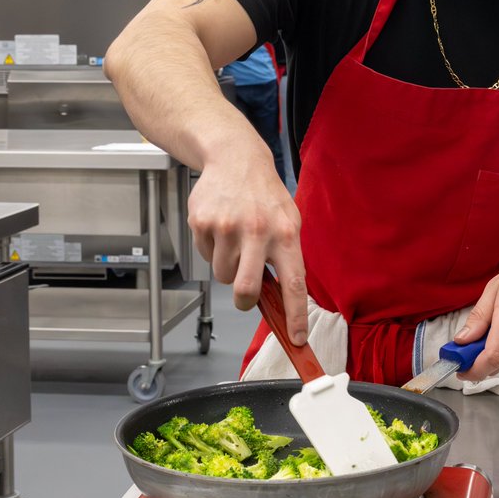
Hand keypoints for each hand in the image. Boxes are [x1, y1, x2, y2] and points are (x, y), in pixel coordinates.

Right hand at [188, 142, 307, 344]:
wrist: (235, 158)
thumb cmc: (265, 195)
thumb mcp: (288, 220)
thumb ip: (286, 256)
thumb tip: (283, 299)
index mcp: (285, 234)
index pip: (294, 284)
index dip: (295, 316)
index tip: (296, 339)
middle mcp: (257, 231)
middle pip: (246, 289)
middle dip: (244, 301)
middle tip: (246, 295)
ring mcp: (227, 227)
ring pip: (223, 275)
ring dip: (229, 267)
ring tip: (236, 240)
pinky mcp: (203, 223)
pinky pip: (206, 256)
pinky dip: (213, 250)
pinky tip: (221, 227)